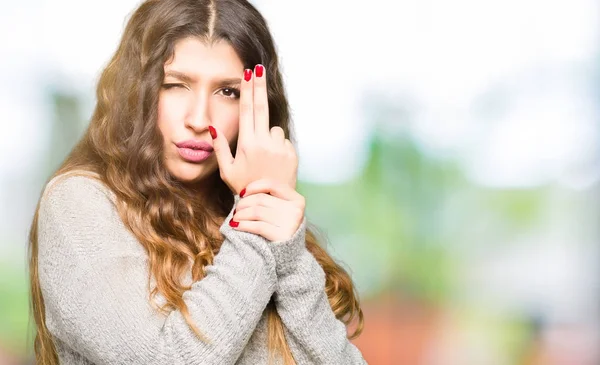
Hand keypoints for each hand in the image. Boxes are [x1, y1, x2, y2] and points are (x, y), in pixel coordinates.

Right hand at [210, 64, 297, 194]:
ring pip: (273, 128)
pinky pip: (282, 141)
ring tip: (262, 156)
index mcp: (247, 144)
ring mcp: (280, 147)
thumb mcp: (226, 170)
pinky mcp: (291, 153)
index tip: (249, 74)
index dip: (248, 90)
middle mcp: (265, 142)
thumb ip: (220, 147)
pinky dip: (277, 145)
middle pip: (262, 107)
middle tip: (259, 68)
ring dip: (267, 134)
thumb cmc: (244, 188)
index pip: (247, 110)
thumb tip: (212, 127)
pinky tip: (272, 161)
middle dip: (260, 86)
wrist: (270, 204)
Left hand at [230, 179, 304, 242]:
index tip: (242, 193)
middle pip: (261, 199)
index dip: (254, 186)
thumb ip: (269, 198)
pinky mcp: (282, 236)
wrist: (287, 254)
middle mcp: (296, 210)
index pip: (272, 184)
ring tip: (235, 218)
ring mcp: (290, 223)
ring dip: (241, 214)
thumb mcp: (280, 210)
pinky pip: (257, 226)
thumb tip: (243, 193)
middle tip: (236, 210)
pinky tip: (236, 225)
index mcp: (297, 199)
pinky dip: (243, 224)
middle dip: (244, 203)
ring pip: (256, 211)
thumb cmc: (279, 227)